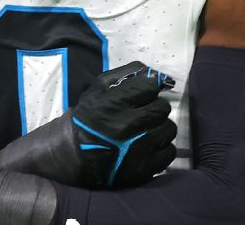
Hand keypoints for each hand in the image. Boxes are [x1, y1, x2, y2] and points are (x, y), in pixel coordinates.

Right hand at [0, 61, 177, 188]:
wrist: (74, 154)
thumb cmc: (89, 116)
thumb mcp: (98, 88)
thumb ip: (128, 74)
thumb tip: (157, 74)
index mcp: (113, 103)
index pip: (151, 86)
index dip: (149, 88)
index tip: (143, 94)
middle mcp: (126, 126)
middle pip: (162, 107)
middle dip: (154, 107)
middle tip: (142, 114)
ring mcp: (137, 150)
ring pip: (169, 128)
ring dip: (159, 128)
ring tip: (144, 131)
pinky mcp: (144, 169)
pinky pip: (170, 151)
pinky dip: (161, 147)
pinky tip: (147, 146)